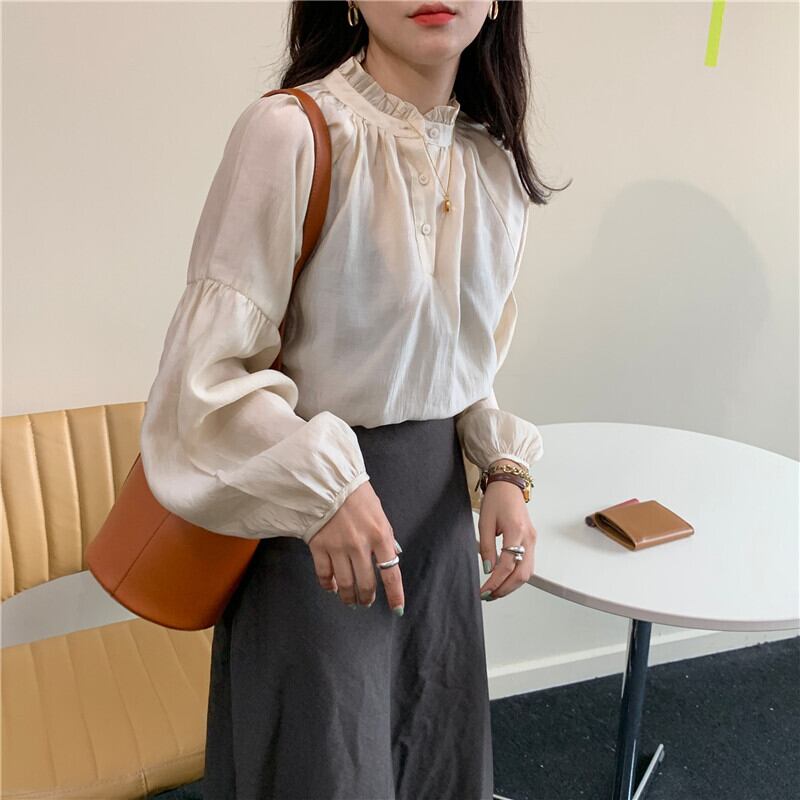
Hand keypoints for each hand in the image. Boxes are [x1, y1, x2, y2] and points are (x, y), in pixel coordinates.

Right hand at [307, 480, 404, 613]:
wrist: (330, 481)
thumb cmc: (358, 496)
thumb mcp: (380, 515)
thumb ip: (385, 538)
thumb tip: (392, 558)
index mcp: (380, 535)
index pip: (391, 573)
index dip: (395, 595)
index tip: (397, 609)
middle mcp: (360, 544)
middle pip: (366, 584)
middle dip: (367, 598)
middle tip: (366, 603)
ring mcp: (338, 546)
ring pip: (345, 584)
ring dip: (349, 597)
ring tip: (351, 601)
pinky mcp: (319, 545)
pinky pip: (324, 574)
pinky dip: (328, 585)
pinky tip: (332, 587)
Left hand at [477, 460, 536, 600]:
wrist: (509, 485)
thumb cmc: (496, 499)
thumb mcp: (485, 521)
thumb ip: (486, 546)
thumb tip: (488, 569)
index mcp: (516, 530)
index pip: (507, 564)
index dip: (495, 581)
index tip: (484, 590)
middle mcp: (528, 537)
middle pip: (522, 573)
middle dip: (505, 588)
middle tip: (489, 595)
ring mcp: (532, 540)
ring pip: (527, 572)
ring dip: (512, 585)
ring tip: (495, 591)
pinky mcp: (532, 540)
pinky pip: (528, 564)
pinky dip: (517, 576)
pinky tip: (504, 580)